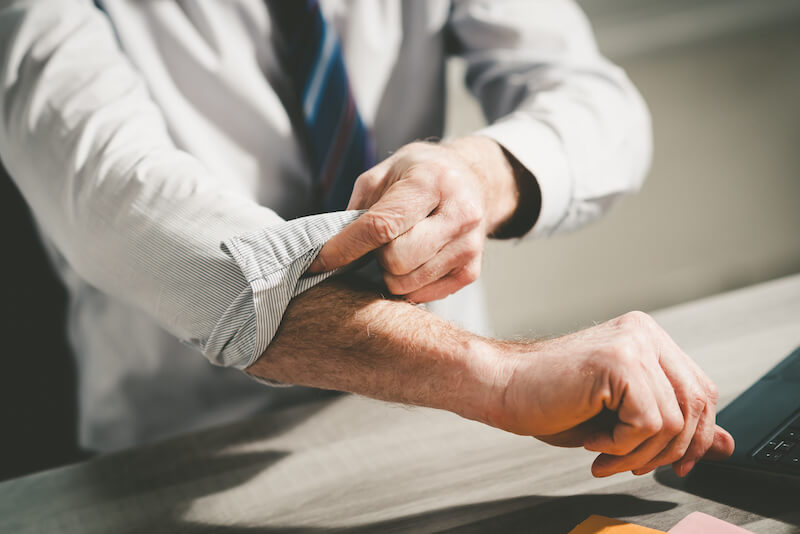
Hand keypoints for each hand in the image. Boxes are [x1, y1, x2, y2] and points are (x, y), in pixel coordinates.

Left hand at [308, 137, 518, 302]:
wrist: (475, 182)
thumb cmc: (422, 175)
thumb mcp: (385, 173)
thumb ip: (359, 208)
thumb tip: (331, 249)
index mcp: (432, 182)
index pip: (382, 225)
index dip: (345, 247)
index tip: (318, 261)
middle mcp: (459, 214)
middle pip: (396, 260)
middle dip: (377, 256)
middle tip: (382, 241)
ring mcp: (469, 245)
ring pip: (407, 283)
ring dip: (391, 272)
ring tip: (400, 248)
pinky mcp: (471, 271)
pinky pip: (422, 295)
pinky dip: (408, 283)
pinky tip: (414, 260)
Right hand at [487, 311, 734, 477]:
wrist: (500, 387)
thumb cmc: (548, 400)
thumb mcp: (620, 418)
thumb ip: (674, 426)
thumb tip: (725, 446)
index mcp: (646, 339)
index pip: (701, 391)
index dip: (696, 435)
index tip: (676, 465)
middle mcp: (644, 333)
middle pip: (698, 404)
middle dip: (672, 450)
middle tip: (633, 466)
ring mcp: (633, 343)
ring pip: (675, 420)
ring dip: (639, 453)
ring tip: (603, 452)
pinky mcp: (619, 362)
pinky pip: (650, 422)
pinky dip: (622, 445)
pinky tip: (592, 439)